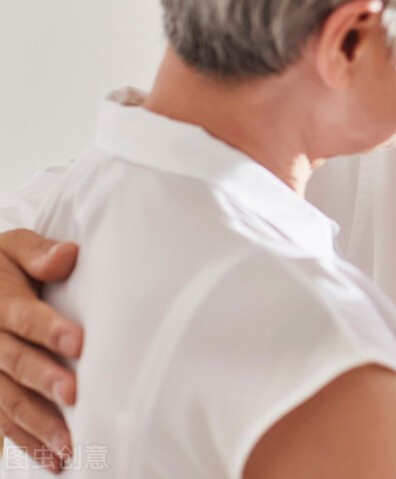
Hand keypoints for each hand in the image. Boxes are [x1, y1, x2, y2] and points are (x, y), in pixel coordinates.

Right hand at [0, 230, 82, 472]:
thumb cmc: (3, 266)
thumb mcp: (11, 248)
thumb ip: (37, 253)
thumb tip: (67, 255)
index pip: (22, 315)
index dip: (48, 328)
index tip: (79, 341)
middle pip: (13, 361)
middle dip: (43, 379)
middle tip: (74, 394)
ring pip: (6, 399)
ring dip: (37, 423)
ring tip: (68, 444)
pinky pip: (2, 421)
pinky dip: (26, 441)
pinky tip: (53, 459)